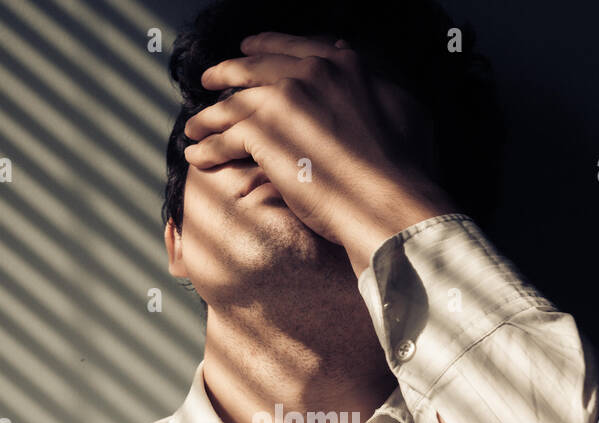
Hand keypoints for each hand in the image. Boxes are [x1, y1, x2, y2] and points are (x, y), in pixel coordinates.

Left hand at [182, 32, 459, 274]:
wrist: (388, 199)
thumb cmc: (405, 165)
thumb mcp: (402, 108)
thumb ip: (374, 84)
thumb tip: (358, 66)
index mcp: (342, 64)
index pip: (293, 48)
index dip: (266, 48)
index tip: (249, 51)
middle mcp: (309, 73)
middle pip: (254, 67)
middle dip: (227, 72)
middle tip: (210, 80)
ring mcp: (282, 100)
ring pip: (232, 103)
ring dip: (208, 117)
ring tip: (193, 128)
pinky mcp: (262, 133)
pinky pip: (222, 138)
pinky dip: (206, 149)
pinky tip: (197, 157)